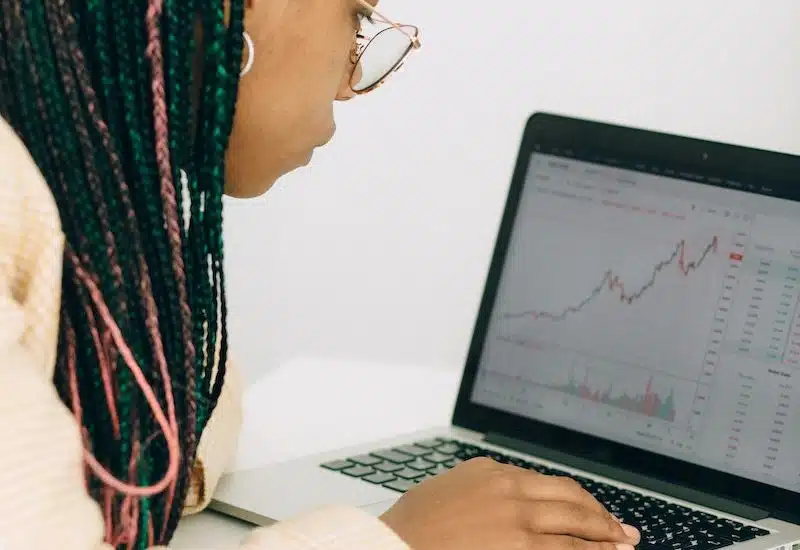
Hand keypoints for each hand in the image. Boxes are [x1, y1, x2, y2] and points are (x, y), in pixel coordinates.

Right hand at [380, 457, 640, 549]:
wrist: (393, 546)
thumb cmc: (412, 525)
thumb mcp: (446, 488)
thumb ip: (479, 482)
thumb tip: (500, 477)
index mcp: (492, 472)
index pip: (548, 484)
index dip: (577, 499)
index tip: (591, 510)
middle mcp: (510, 490)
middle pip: (570, 499)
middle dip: (601, 515)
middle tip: (622, 529)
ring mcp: (518, 520)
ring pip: (576, 524)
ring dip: (605, 535)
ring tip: (623, 544)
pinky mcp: (521, 548)